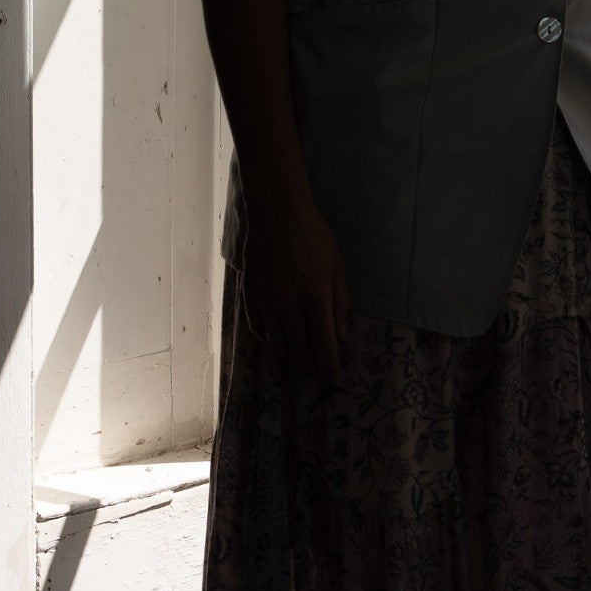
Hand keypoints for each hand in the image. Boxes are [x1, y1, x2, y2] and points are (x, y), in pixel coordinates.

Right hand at [241, 188, 350, 384]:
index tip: (333, 377)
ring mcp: (266, 302)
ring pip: (276, 343)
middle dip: (310, 365)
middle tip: (317, 370)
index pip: (323, 344)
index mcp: (315, 297)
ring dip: (289, 357)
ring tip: (299, 361)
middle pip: (298, 349)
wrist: (276, 213)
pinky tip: (276, 341)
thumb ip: (340, 303)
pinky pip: (258, 328)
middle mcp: (288, 305)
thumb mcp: (337, 266)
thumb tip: (340, 336)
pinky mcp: (250, 295)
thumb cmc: (313, 236)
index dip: (329, 365)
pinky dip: (268, 340)